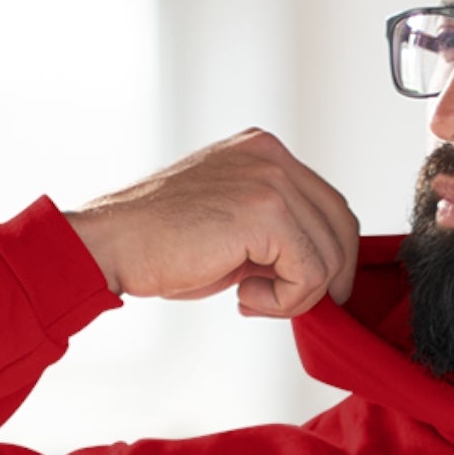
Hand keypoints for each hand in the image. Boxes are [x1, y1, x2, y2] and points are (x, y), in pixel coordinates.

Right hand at [63, 127, 359, 313]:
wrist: (111, 244)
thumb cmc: (161, 243)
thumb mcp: (231, 221)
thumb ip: (277, 228)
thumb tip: (322, 267)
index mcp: (264, 151)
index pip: (331, 206)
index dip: (327, 257)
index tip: (295, 288)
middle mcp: (272, 155)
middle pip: (342, 227)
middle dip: (324, 279)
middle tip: (282, 303)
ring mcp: (270, 179)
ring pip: (329, 256)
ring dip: (296, 295)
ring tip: (250, 298)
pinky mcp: (265, 212)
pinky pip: (310, 274)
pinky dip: (285, 301)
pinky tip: (244, 296)